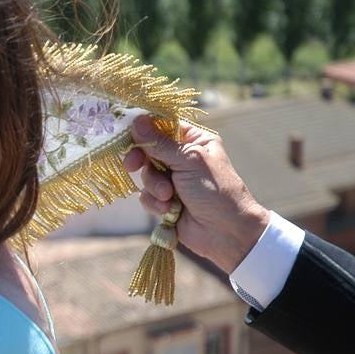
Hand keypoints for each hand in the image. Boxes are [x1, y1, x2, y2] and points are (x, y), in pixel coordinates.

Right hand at [123, 116, 270, 273]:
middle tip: (132, 164)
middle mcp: (181, 158)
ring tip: (169, 196)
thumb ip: (159, 143)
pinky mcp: (165, 201)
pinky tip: (169, 210)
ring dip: (154, 186)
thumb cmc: (216, 190)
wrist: (226, 232)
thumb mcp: (189, 161)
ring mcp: (173, 179)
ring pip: (146, 174)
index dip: (144, 129)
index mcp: (193, 141)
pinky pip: (146, 195)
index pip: (162, 125)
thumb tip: (135, 121)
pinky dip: (155, 202)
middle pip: (148, 149)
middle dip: (142, 160)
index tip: (127, 133)